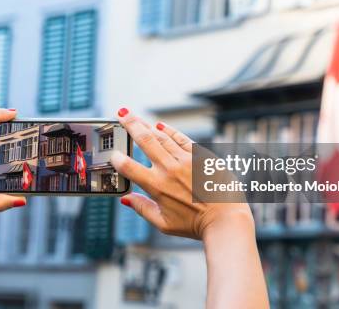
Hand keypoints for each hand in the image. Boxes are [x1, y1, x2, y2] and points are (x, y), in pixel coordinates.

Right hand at [110, 109, 253, 239]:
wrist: (225, 220)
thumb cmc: (195, 225)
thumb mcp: (164, 223)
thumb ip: (142, 209)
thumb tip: (126, 199)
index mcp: (157, 186)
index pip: (129, 167)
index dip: (118, 159)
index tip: (113, 154)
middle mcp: (169, 169)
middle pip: (145, 141)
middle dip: (130, 125)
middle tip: (120, 114)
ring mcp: (186, 160)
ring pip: (162, 136)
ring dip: (147, 124)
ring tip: (136, 117)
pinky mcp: (201, 156)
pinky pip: (182, 138)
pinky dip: (170, 131)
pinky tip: (161, 125)